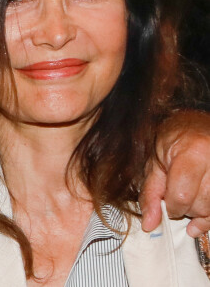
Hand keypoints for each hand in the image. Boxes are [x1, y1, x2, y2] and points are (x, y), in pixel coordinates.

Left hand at [139, 110, 209, 236]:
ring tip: (191, 195)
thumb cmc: (174, 141)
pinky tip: (202, 216)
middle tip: (177, 194)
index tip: (167, 202)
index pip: (181, 196)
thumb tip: (150, 225)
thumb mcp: (155, 162)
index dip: (171, 206)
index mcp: (192, 152)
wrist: (197, 126)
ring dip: (200, 211)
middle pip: (201, 205)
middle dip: (186, 208)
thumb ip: (151, 194)